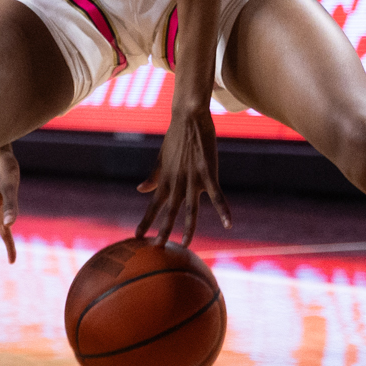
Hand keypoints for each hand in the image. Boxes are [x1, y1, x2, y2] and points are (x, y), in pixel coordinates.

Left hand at [136, 105, 228, 244]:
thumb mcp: (161, 159)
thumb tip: (140, 190)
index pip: (153, 205)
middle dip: (163, 230)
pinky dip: (223, 210)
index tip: (136, 237)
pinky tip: (229, 224)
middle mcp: (177, 182)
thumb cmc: (175, 139)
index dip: (145, 221)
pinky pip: (217, 196)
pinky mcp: (208, 173)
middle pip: (170, 211)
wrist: (188, 117)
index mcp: (165, 180)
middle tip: (158, 248)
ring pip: (191, 208)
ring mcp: (192, 178)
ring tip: (185, 244)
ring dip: (189, 227)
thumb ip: (153, 177)